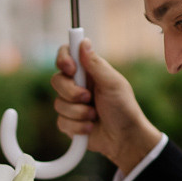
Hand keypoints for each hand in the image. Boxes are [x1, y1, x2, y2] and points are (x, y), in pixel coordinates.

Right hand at [51, 39, 162, 174]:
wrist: (125, 138)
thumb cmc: (124, 109)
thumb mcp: (113, 83)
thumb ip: (96, 64)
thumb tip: (83, 41)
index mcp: (88, 71)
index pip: (66, 55)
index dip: (63, 59)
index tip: (71, 69)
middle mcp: (77, 85)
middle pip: (56, 80)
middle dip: (72, 92)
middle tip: (88, 98)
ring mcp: (71, 104)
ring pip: (58, 104)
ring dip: (79, 112)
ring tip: (95, 115)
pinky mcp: (68, 123)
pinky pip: (61, 122)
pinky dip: (78, 126)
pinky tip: (90, 127)